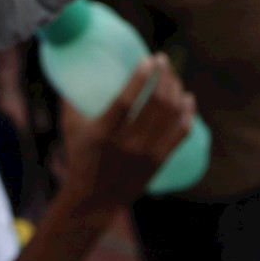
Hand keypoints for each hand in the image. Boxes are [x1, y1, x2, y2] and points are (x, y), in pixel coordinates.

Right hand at [57, 54, 195, 213]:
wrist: (94, 201)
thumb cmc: (81, 158)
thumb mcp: (71, 129)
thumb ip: (71, 100)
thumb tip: (72, 67)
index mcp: (103, 133)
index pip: (126, 101)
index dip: (140, 78)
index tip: (148, 59)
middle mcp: (126, 144)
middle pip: (154, 104)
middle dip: (163, 76)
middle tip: (163, 60)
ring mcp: (145, 155)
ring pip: (170, 116)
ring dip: (175, 90)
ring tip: (173, 75)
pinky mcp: (159, 163)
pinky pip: (180, 134)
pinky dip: (187, 114)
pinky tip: (188, 99)